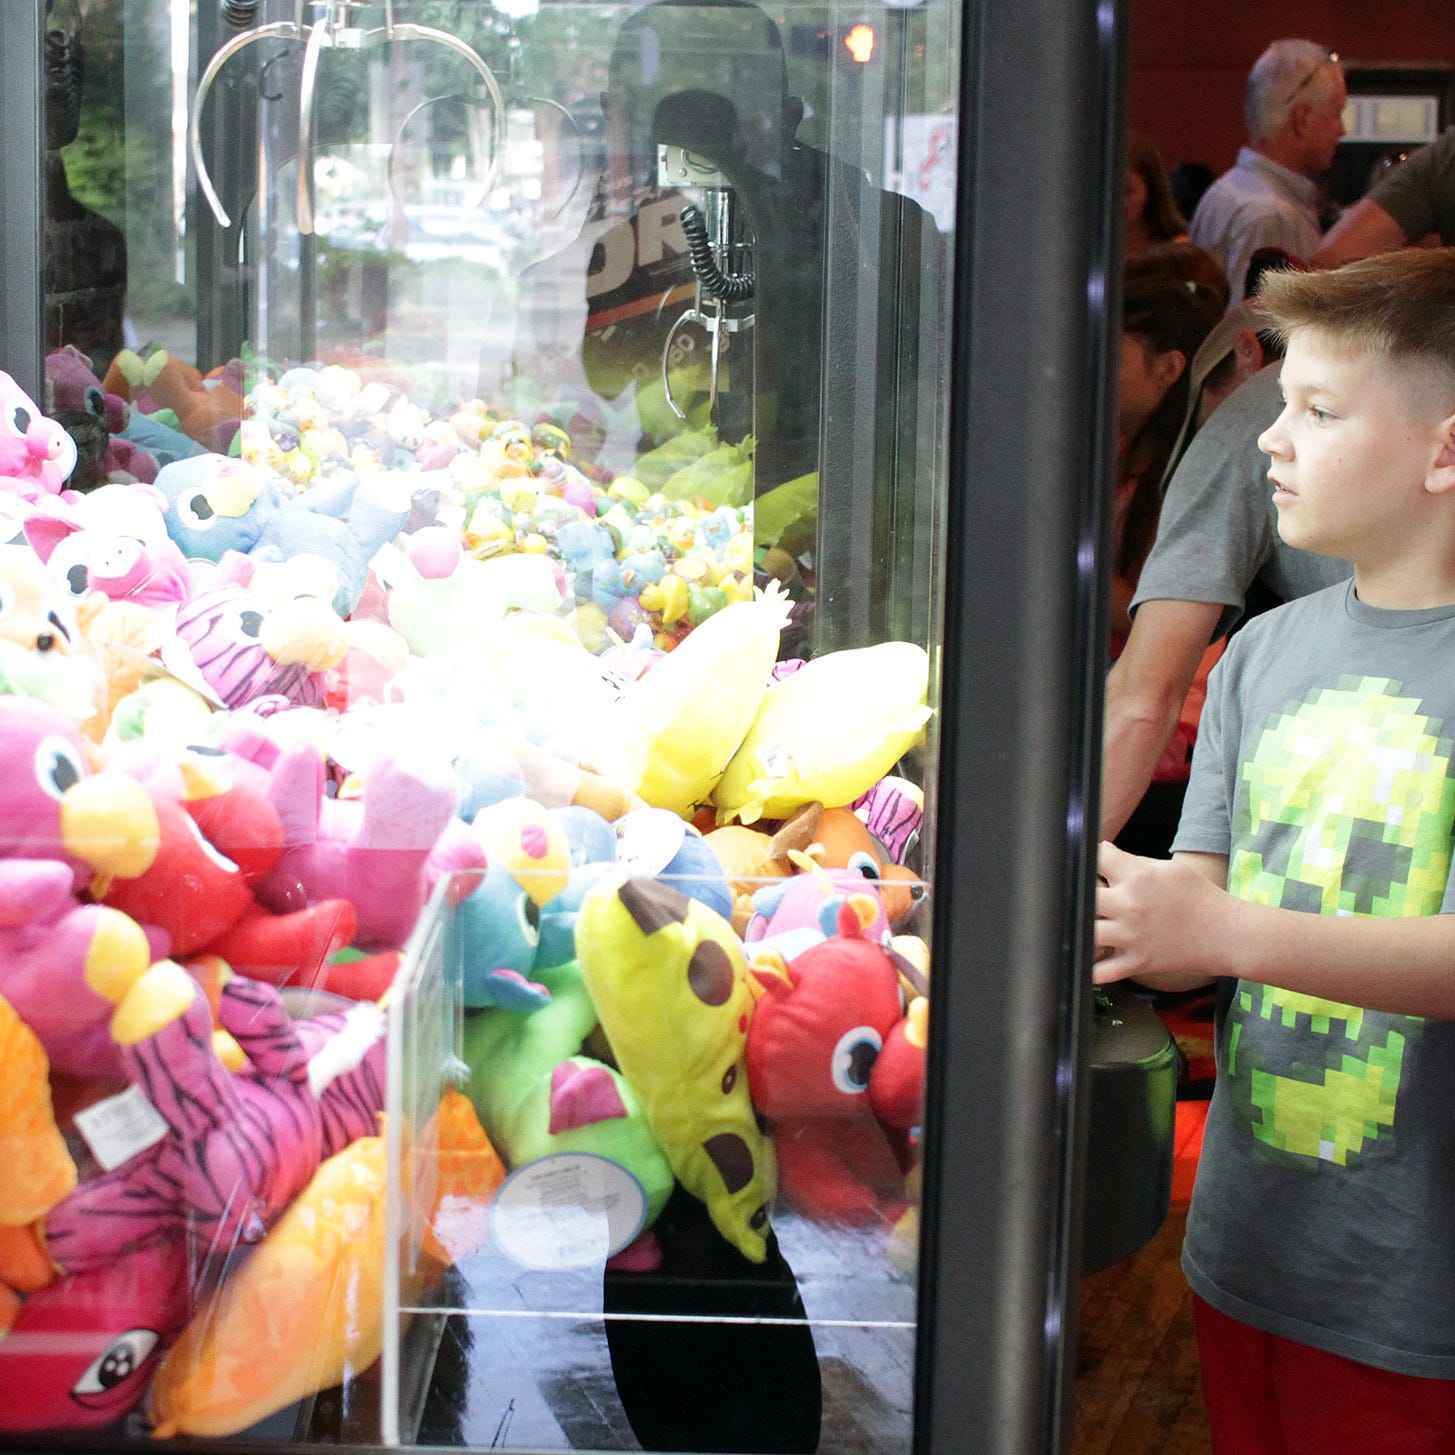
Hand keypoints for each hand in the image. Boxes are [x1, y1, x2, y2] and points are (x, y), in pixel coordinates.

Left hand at [1093, 842, 1228, 986]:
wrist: (1228, 933)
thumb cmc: (1200, 897)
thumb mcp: (1170, 869)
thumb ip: (1133, 861)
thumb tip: (1104, 852)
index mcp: (1140, 876)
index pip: (1097, 856)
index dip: (1089, 856)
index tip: (1089, 863)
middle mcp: (1132, 905)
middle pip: (1083, 894)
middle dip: (1079, 892)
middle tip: (1082, 895)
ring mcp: (1132, 936)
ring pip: (1086, 932)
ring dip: (1081, 927)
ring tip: (1084, 923)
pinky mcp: (1137, 961)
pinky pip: (1101, 972)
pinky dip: (1089, 968)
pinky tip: (1086, 957)